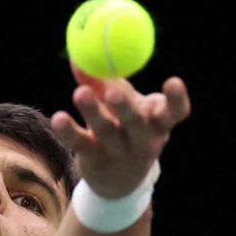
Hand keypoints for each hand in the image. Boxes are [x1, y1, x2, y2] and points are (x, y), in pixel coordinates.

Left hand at [51, 64, 190, 198]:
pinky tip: (58, 118)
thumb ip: (103, 80)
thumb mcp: (123, 105)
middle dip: (125, 107)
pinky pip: (82, 144)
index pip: (176, 113)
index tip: (173, 81)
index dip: (177, 100)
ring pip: (107, 132)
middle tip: (112, 92)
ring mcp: (121, 154)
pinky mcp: (97, 163)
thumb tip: (78, 55)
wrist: (118, 180)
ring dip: (93, 112)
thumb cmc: (123, 127)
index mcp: (159, 123)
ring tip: (80, 93)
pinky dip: (69, 130)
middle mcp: (144, 141)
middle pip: (137, 124)